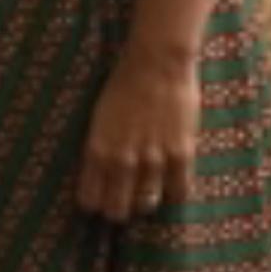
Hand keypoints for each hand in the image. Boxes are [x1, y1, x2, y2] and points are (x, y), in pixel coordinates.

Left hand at [76, 45, 199, 223]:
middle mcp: (122, 160)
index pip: (90, 199)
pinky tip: (172, 186)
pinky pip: (178, 192)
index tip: (99, 202)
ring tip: (147, 197)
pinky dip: (174, 194)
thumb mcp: (100, 117)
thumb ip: (101, 146)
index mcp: (97, 150)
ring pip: (146, 204)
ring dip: (145, 203)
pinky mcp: (180, 153)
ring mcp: (152, 159)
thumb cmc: (124, 82)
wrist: (156, 60)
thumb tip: (101, 170)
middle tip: (123, 204)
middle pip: (117, 209)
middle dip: (118, 211)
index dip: (94, 205)